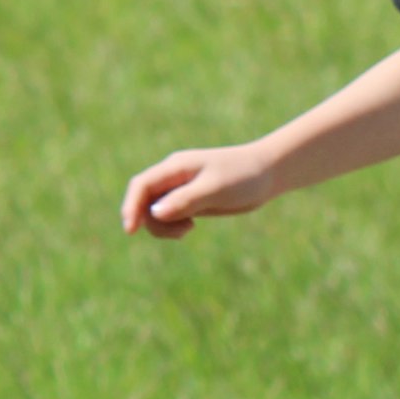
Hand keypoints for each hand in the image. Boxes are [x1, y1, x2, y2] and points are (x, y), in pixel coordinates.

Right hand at [120, 145, 278, 238]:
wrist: (268, 174)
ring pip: (153, 212)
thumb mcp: (215, 189)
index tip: (131, 230)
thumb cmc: (243, 176)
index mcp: (175, 167)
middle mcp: (172, 177)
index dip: (131, 207)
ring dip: (164, 227)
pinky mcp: (188, 201)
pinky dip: (172, 226)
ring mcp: (179, 190)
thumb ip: (186, 200)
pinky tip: (189, 227)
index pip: (142, 185)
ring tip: (188, 229)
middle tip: (183, 231)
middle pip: (143, 202)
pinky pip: (167, 217)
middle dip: (152, 222)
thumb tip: (156, 213)